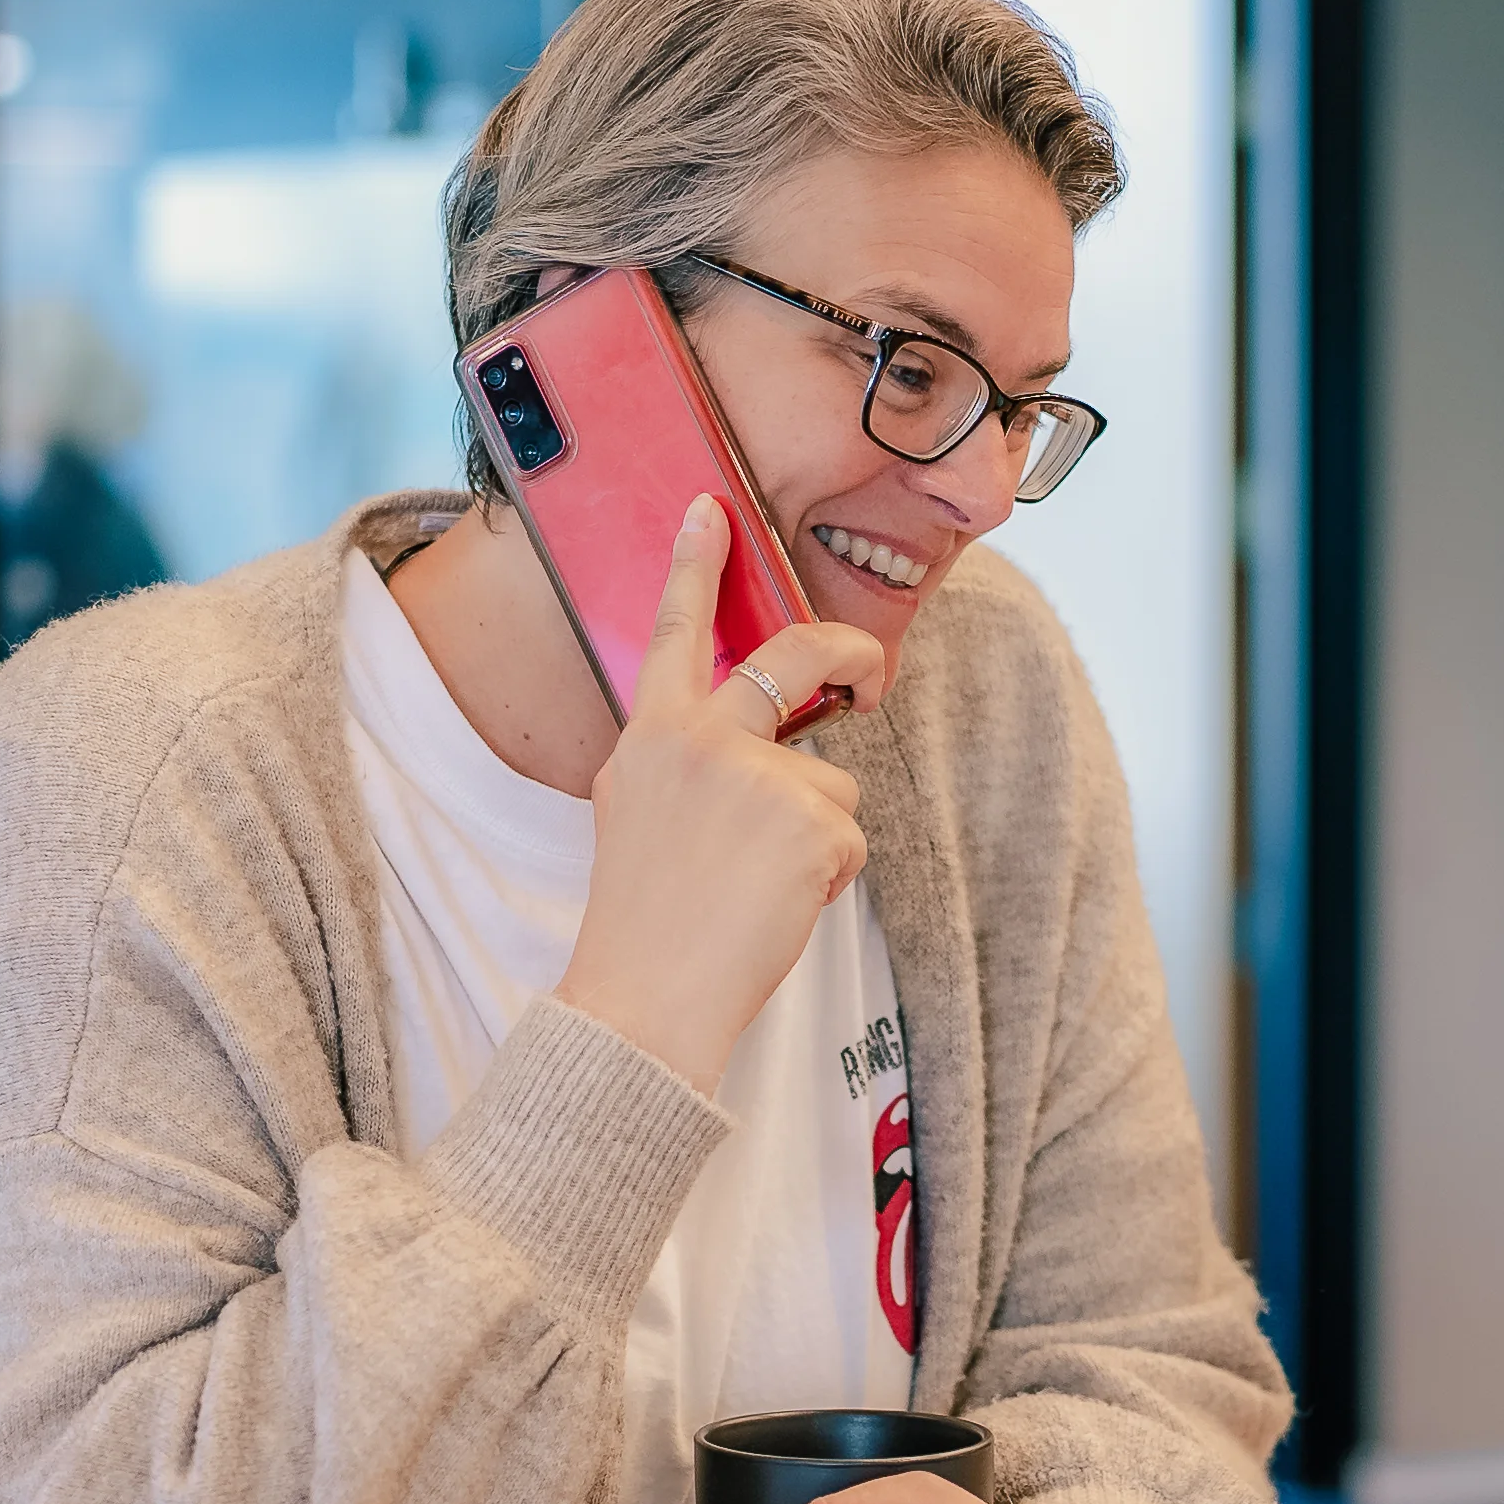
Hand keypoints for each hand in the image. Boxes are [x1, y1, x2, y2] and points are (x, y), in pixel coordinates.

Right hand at [555, 494, 891, 1090]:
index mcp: (650, 736)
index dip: (696, 565)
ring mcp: (760, 776)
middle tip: (868, 672)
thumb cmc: (644, 917)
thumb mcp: (635, 812)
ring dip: (816, 834)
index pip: (675, 631)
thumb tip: (743, 745)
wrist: (645, 995)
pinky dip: (826, 876)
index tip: (714, 508)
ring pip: (830, 782)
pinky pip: (846, 836)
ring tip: (756, 887)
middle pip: (793, 661)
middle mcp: (702, 739)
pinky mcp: (812, 820)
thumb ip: (681, 761)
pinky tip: (778, 906)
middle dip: (845, 652)